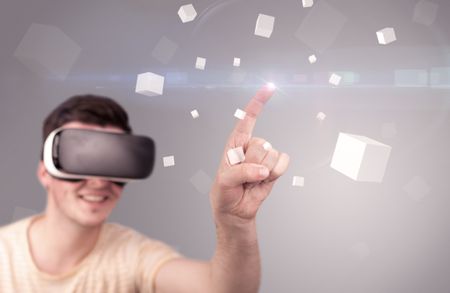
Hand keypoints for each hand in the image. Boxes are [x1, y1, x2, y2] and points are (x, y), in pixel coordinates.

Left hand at [210, 85, 289, 225]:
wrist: (236, 210)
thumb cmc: (224, 193)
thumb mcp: (224, 181)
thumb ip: (241, 172)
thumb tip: (262, 171)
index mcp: (235, 143)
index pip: (247, 119)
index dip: (258, 103)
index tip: (270, 88)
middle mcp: (251, 146)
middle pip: (261, 144)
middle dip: (252, 164)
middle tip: (243, 176)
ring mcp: (264, 156)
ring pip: (272, 154)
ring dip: (263, 171)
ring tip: (252, 180)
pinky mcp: (275, 167)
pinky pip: (283, 162)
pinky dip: (275, 174)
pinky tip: (264, 180)